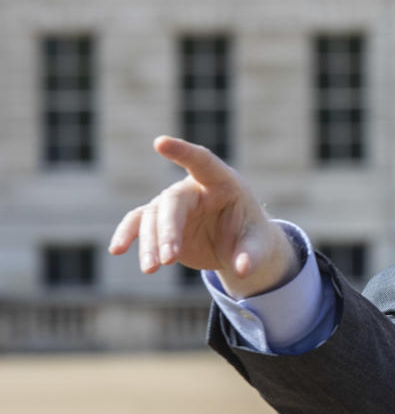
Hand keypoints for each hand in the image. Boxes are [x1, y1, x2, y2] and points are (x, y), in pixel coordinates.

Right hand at [108, 136, 297, 298]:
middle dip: (168, 230)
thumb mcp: (258, 247)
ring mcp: (175, 204)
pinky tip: (117, 249)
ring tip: (152, 269)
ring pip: (153, 217)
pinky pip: (138, 223)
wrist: (240, 248)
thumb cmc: (252, 238)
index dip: (182, 152)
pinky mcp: (161, 222)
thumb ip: (251, 256)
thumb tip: (243, 270)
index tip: (160, 143)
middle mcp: (195, 188)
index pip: (202, 161)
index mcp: (223, 182)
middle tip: (169, 258)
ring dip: (150, 243)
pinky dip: (127, 235)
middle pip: (173, 201)